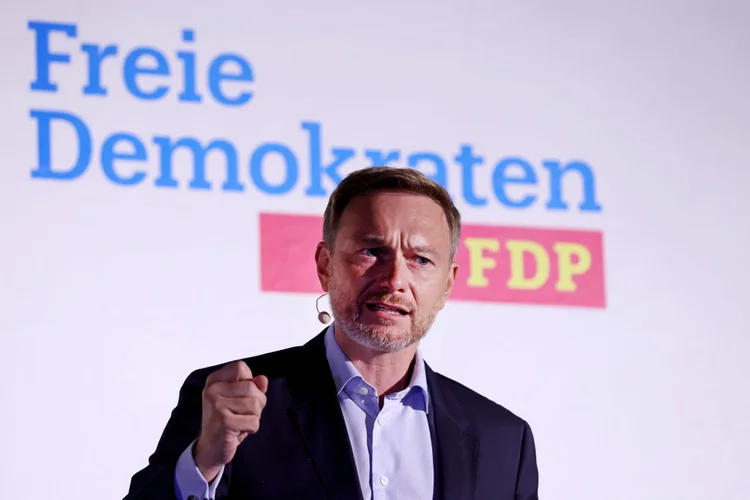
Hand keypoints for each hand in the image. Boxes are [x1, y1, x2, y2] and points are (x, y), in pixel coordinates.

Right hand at [193, 361, 268, 481]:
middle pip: (252, 387)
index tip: (241, 394)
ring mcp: (217, 406)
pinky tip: (239, 431)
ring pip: (255, 404)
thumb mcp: (238, 399)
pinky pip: (253, 421)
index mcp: (214, 381)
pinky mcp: (225, 422)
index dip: (249, 381)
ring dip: (254, 416)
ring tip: (241, 421)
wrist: (210, 448)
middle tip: (244, 413)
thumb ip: (252, 386)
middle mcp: (212, 390)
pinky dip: (252, 428)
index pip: (240, 367)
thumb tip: (263, 380)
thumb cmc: (225, 421)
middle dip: (257, 403)